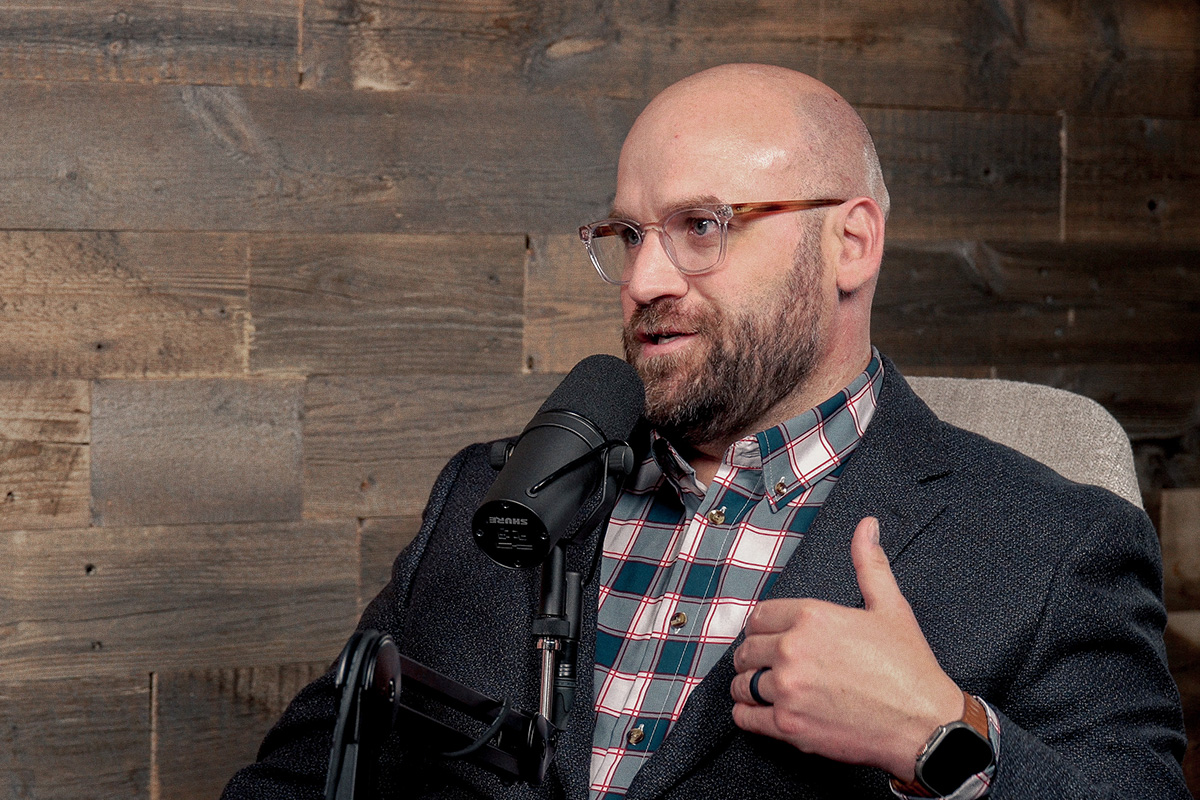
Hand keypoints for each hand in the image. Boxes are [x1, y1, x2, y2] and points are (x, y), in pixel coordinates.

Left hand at [730, 517, 963, 779]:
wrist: (926, 725)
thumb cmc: (909, 667)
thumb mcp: (890, 607)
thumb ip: (869, 564)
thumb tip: (867, 525)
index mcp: (812, 617)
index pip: (759, 616)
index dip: (762, 627)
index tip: (769, 637)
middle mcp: (793, 650)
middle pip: (747, 650)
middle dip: (753, 656)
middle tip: (766, 665)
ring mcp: (788, 690)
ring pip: (742, 684)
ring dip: (749, 686)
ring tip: (764, 689)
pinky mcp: (789, 727)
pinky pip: (745, 717)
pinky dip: (748, 715)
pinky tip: (761, 712)